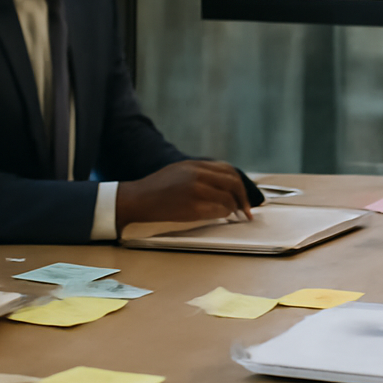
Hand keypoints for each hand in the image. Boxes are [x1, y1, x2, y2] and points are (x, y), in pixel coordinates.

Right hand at [116, 160, 251, 227]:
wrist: (137, 199)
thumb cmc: (156, 188)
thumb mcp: (179, 170)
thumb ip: (200, 173)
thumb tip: (221, 183)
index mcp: (194, 165)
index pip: (228, 170)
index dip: (240, 184)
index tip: (243, 194)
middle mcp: (197, 175)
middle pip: (233, 183)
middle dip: (243, 197)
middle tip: (246, 209)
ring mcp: (195, 191)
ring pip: (228, 199)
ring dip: (234, 208)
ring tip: (233, 215)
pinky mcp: (192, 208)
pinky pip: (218, 211)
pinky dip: (224, 215)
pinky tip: (221, 217)